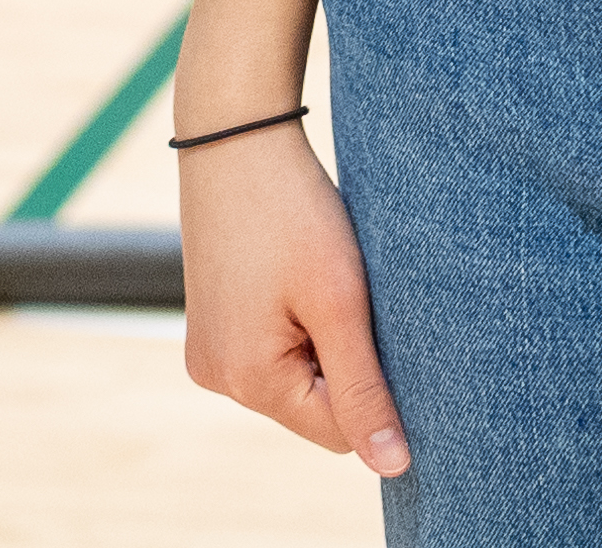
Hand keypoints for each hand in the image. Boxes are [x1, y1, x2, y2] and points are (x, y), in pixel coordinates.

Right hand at [179, 126, 409, 480]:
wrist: (235, 134)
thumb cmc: (293, 212)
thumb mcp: (341, 303)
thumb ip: (364, 390)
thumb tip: (393, 467)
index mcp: (247, 380)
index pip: (341, 431)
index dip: (374, 384)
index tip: (375, 322)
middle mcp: (217, 377)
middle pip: (315, 407)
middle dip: (345, 361)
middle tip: (347, 294)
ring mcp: (207, 350)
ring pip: (297, 379)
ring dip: (322, 341)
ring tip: (318, 279)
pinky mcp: (210, 323)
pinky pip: (272, 352)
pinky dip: (297, 325)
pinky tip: (296, 276)